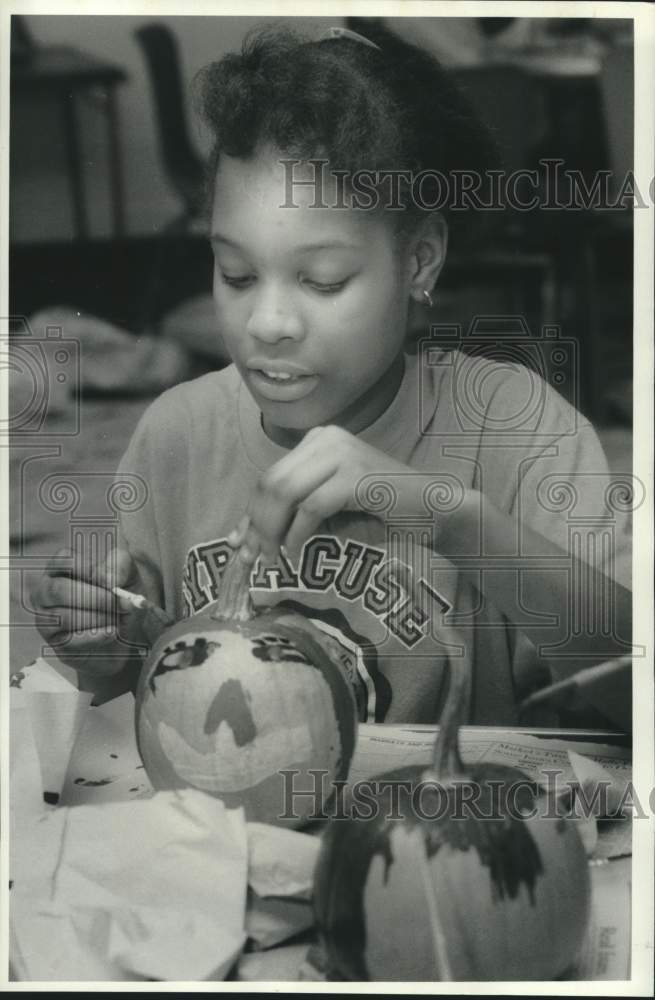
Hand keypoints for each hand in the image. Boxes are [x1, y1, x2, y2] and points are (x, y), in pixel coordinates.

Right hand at [31, 544, 143, 676]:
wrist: (125, 633)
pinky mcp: (55, 643)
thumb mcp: (128, 576)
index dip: (87, 569)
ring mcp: (46, 618)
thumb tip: (110, 579)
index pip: (63, 560)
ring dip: (99, 618)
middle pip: (59, 590)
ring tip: (116, 618)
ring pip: (66, 617)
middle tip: (118, 603)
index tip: (110, 581)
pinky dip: (97, 637)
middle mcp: (47, 591)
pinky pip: (72, 641)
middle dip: (95, 598)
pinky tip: (111, 632)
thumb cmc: (119, 597)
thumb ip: (121, 565)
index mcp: (62, 567)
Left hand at [232, 425, 414, 560]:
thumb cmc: (381, 512)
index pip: (270, 475)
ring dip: (272, 530)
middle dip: (256, 523)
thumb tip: (241, 537)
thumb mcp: (328, 508)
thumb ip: (291, 513)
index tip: (240, 544)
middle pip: (271, 482)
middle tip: (252, 557)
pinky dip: (298, 533)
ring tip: (273, 557)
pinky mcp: (354, 475)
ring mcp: (341, 454)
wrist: (433, 510)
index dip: (250, 512)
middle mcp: (326, 438)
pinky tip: (298, 551)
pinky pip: (311, 507)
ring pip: (285, 492)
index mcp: (318, 440)